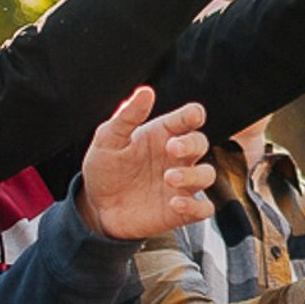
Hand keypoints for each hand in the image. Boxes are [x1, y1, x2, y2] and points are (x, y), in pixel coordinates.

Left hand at [81, 87, 216, 238]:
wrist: (96, 207)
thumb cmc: (105, 169)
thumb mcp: (108, 139)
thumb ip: (127, 116)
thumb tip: (145, 92)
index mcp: (163, 134)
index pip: (190, 118)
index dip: (194, 115)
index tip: (190, 117)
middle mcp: (176, 157)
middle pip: (201, 142)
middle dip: (192, 143)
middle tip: (172, 148)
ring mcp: (181, 184)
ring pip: (207, 175)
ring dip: (193, 175)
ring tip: (169, 177)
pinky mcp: (180, 211)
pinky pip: (203, 208)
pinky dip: (195, 206)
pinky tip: (175, 204)